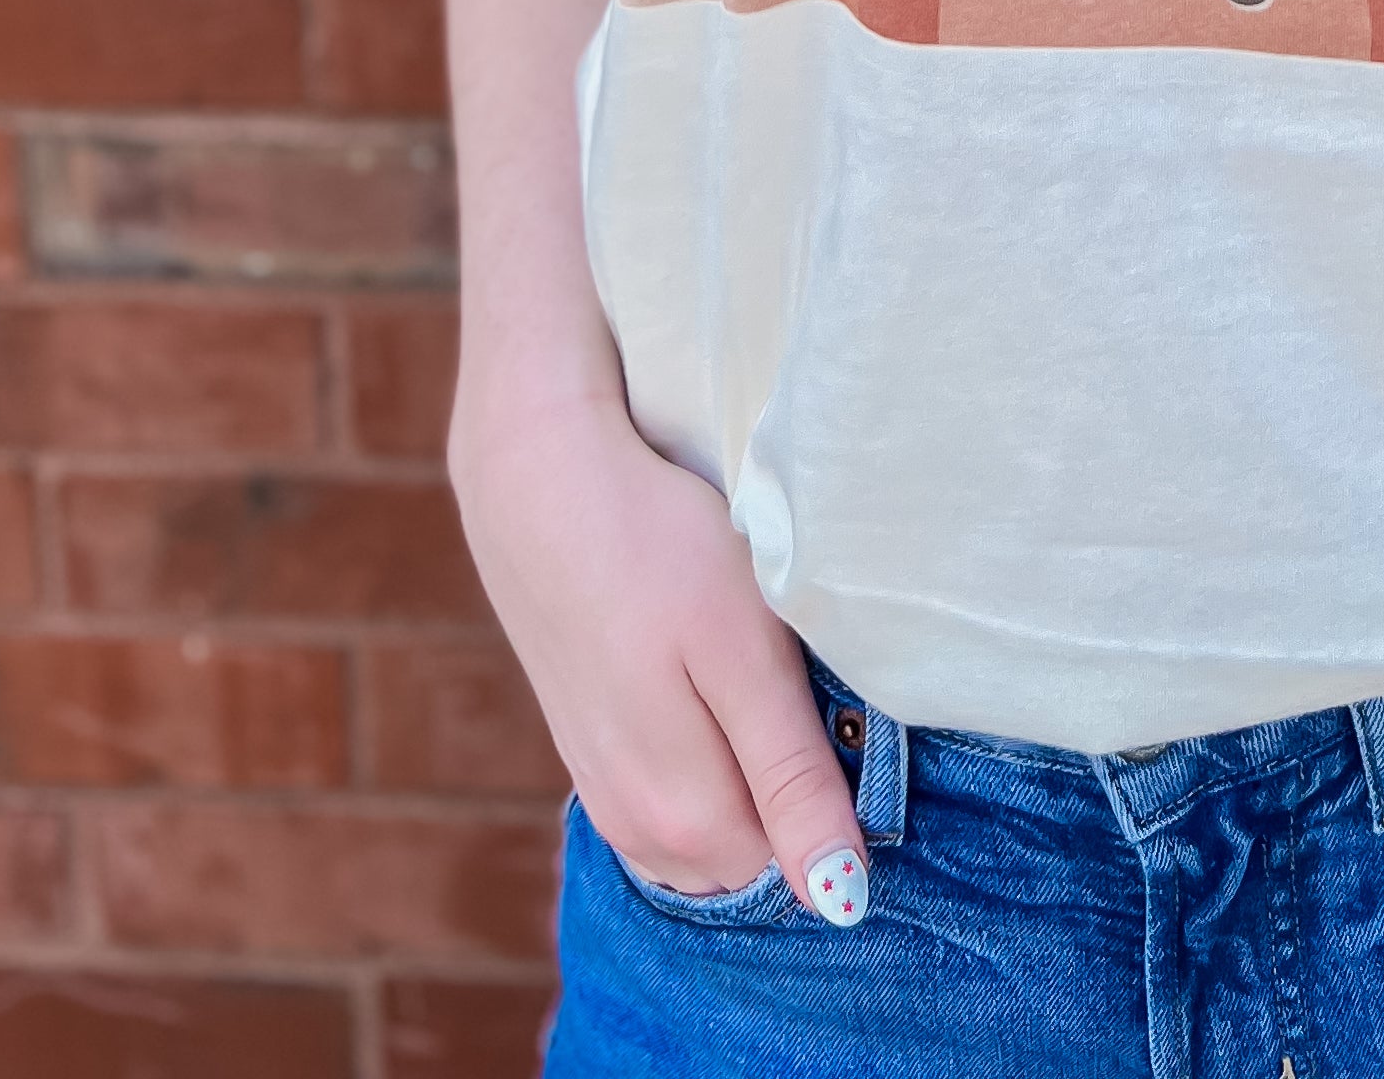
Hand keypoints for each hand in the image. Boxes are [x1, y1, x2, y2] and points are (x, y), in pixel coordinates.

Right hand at [453, 380, 870, 922]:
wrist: (539, 483)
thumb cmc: (657, 552)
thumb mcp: (746, 653)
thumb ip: (792, 780)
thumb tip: (841, 901)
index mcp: (687, 822)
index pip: (803, 871)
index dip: (841, 800)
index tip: (844, 716)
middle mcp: (639, 834)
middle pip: (757, 857)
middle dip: (795, 798)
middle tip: (801, 685)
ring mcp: (606, 798)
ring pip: (714, 835)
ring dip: (750, 784)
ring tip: (754, 681)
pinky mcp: (591, 758)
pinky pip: (671, 807)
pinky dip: (706, 771)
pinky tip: (707, 695)